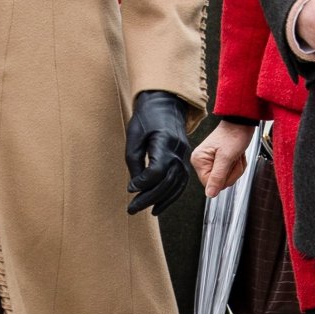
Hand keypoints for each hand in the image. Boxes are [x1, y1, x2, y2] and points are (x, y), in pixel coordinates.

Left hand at [125, 90, 190, 215]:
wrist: (165, 104)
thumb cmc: (146, 118)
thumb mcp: (134, 138)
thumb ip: (134, 163)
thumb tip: (136, 186)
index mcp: (165, 142)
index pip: (156, 171)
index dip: (143, 183)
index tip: (130, 189)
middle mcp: (178, 151)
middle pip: (166, 182)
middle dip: (149, 198)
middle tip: (132, 209)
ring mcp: (184, 156)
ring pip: (176, 185)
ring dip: (161, 200)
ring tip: (146, 210)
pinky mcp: (184, 160)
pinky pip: (181, 182)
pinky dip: (172, 195)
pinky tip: (160, 203)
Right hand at [192, 121, 255, 196]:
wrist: (242, 123)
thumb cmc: (234, 135)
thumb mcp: (226, 158)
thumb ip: (218, 177)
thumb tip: (210, 194)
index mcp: (199, 160)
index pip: (209, 184)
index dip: (223, 178)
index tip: (229, 164)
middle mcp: (202, 162)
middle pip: (218, 183)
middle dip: (231, 172)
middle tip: (233, 158)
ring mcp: (210, 162)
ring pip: (226, 179)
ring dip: (236, 169)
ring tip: (235, 155)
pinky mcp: (219, 161)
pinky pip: (229, 173)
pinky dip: (237, 166)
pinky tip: (236, 156)